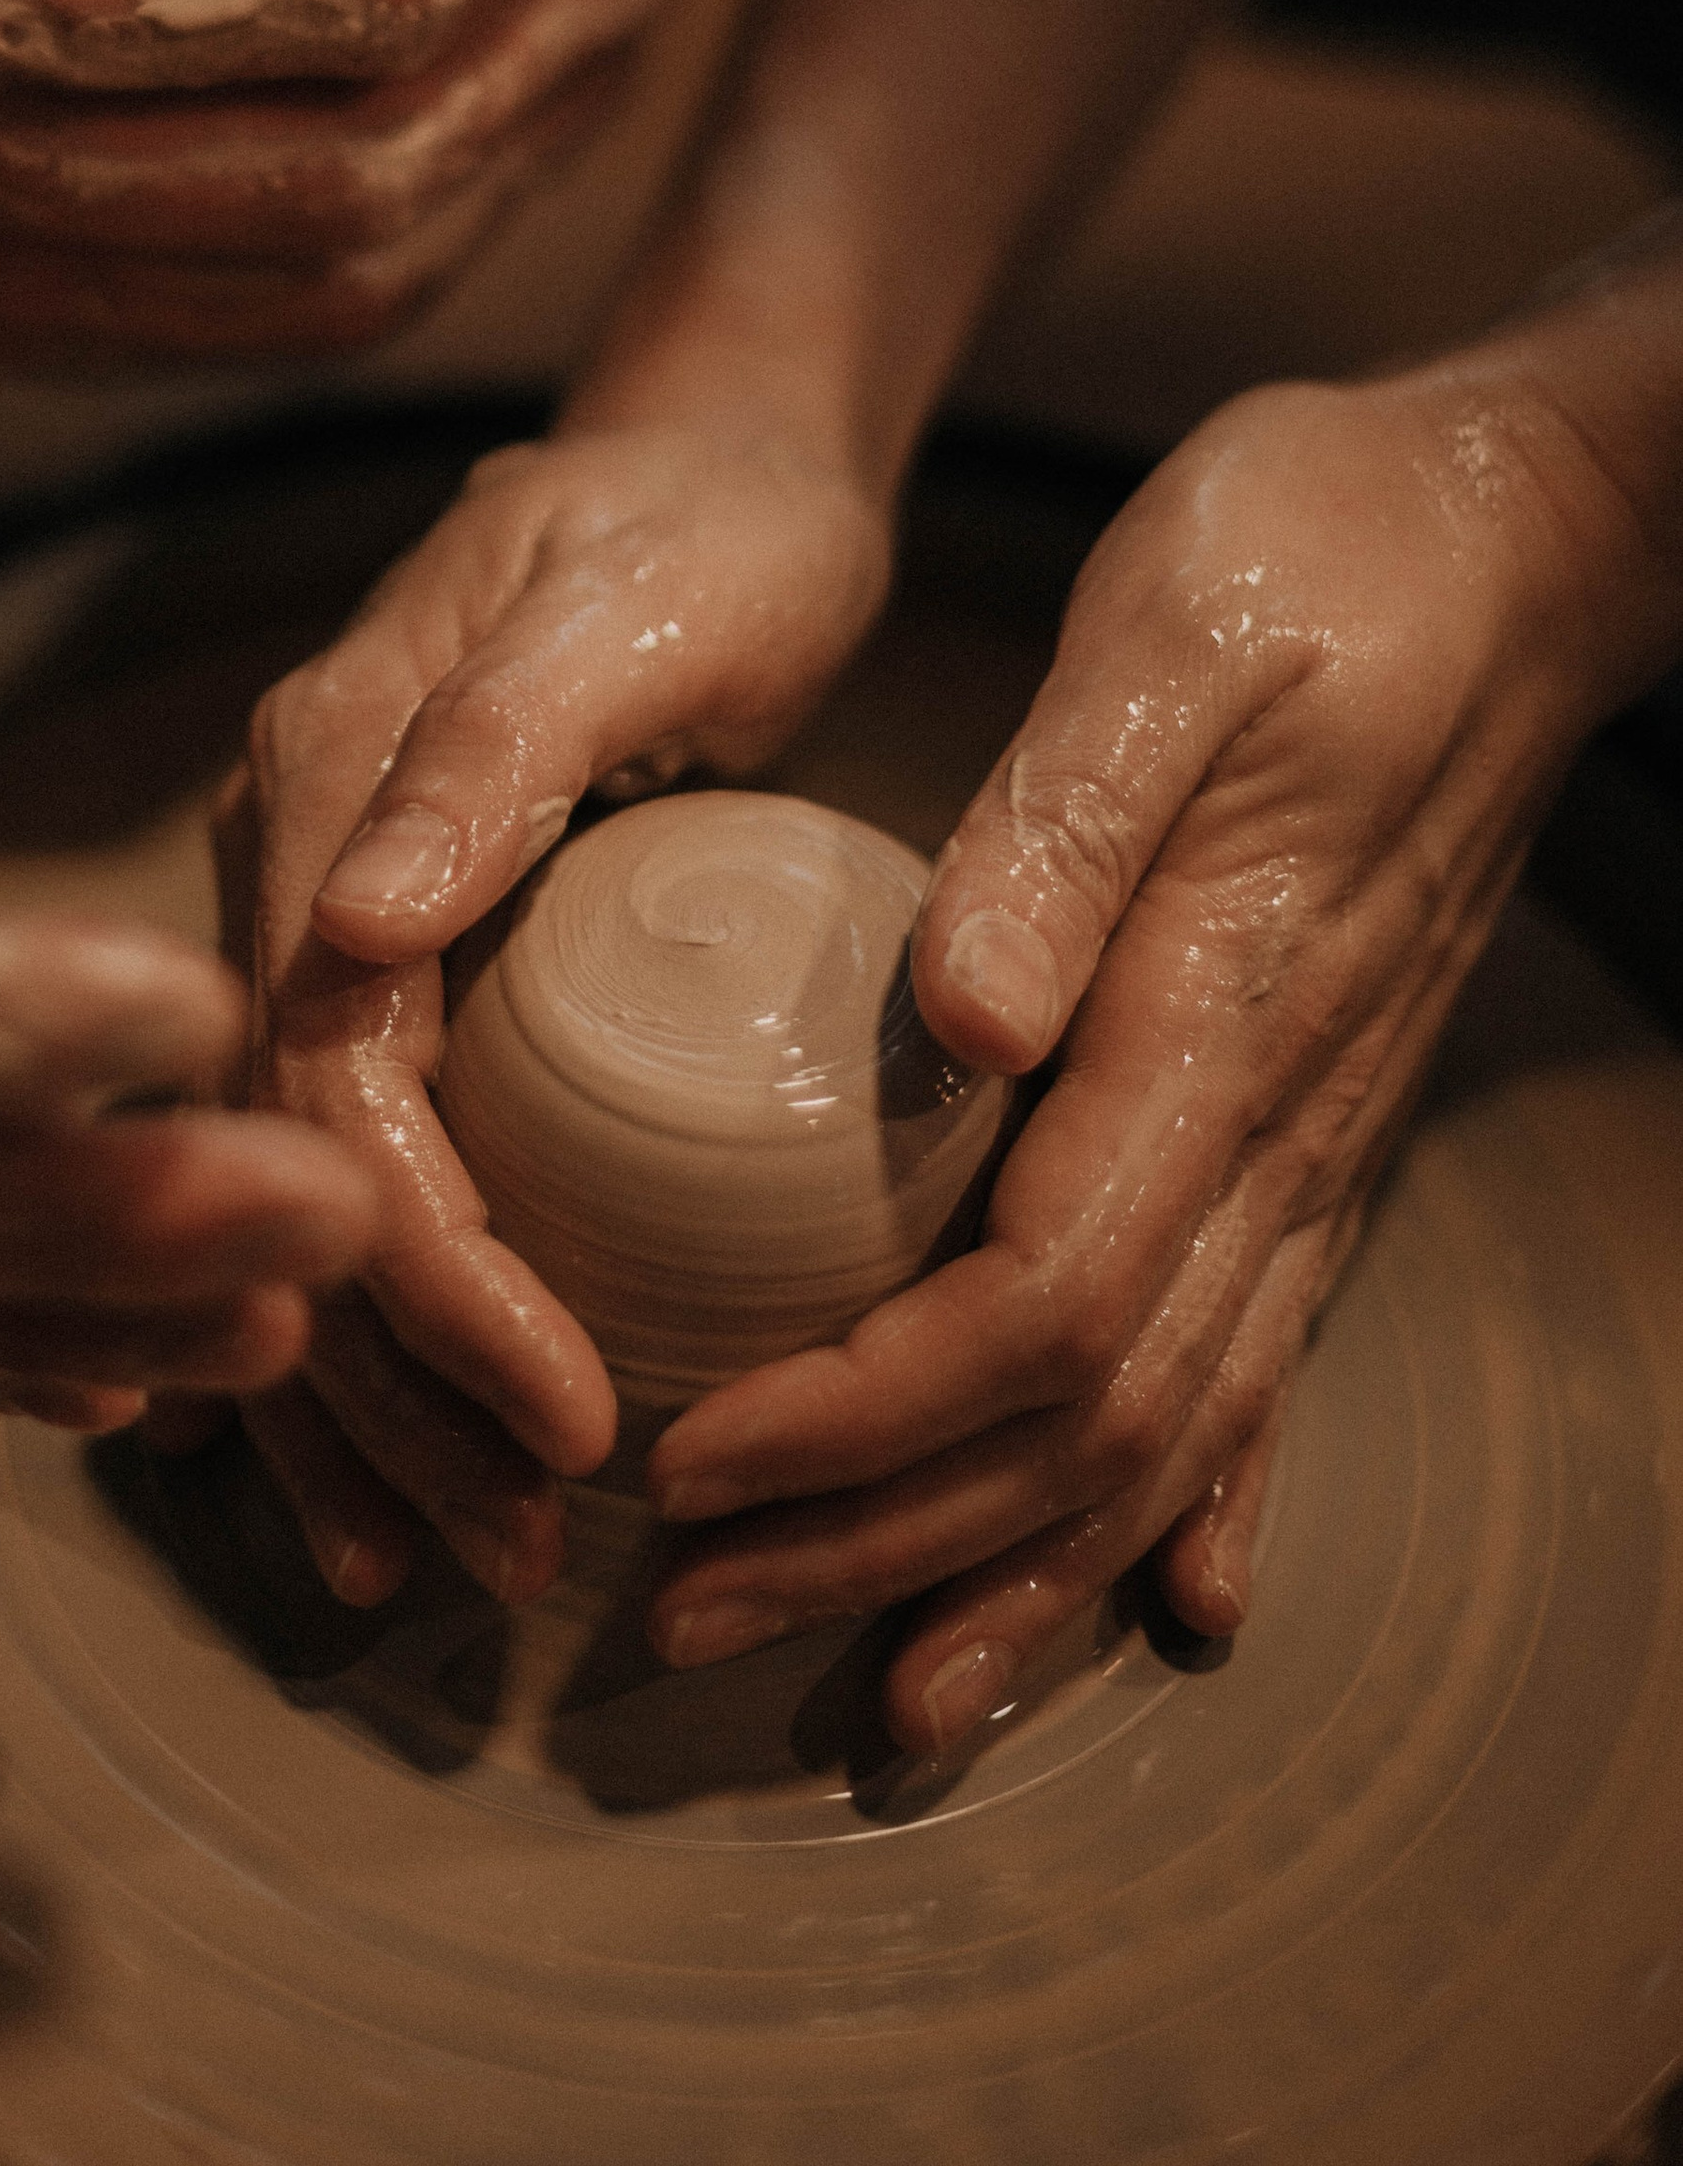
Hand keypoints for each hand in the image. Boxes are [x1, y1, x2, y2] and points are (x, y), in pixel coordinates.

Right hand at [201, 427, 890, 1601]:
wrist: (718, 453)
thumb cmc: (707, 522)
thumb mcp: (627, 604)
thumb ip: (487, 748)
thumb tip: (350, 923)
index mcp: (321, 772)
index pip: (325, 1072)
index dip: (421, 1270)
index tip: (557, 1421)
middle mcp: (283, 852)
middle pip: (273, 1164)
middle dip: (381, 1382)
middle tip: (521, 1542)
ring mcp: (313, 908)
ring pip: (277, 1193)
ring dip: (352, 1395)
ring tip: (459, 1559)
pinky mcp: (375, 958)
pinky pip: (327, 1164)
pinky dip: (349, 1329)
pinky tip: (386, 1473)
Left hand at [640, 367, 1658, 1745]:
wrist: (1525, 539)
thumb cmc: (1323, 552)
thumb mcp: (1171, 635)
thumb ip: (1065, 825)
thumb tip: (960, 1013)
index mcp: (1209, 1013)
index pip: (1036, 1300)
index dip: (864, 1415)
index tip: (696, 1457)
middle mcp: (1274, 1124)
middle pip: (1083, 1422)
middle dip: (885, 1544)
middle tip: (693, 1613)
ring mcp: (1313, 1139)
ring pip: (1171, 1431)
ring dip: (1013, 1569)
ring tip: (871, 1680)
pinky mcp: (1319, 1118)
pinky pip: (1262, 1358)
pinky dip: (1193, 1501)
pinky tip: (1164, 1599)